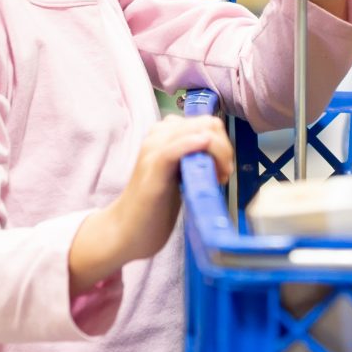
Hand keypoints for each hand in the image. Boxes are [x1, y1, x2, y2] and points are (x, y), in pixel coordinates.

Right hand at [69, 114, 231, 296]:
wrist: (128, 230)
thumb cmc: (156, 204)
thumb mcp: (180, 172)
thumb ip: (194, 155)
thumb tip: (218, 145)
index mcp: (165, 135)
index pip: (206, 121)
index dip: (222, 142)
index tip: (223, 168)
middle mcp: (158, 137)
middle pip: (206, 123)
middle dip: (223, 147)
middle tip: (222, 175)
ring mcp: (153, 151)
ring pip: (196, 131)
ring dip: (217, 152)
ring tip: (216, 178)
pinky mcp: (151, 170)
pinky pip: (173, 149)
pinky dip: (191, 145)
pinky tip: (202, 152)